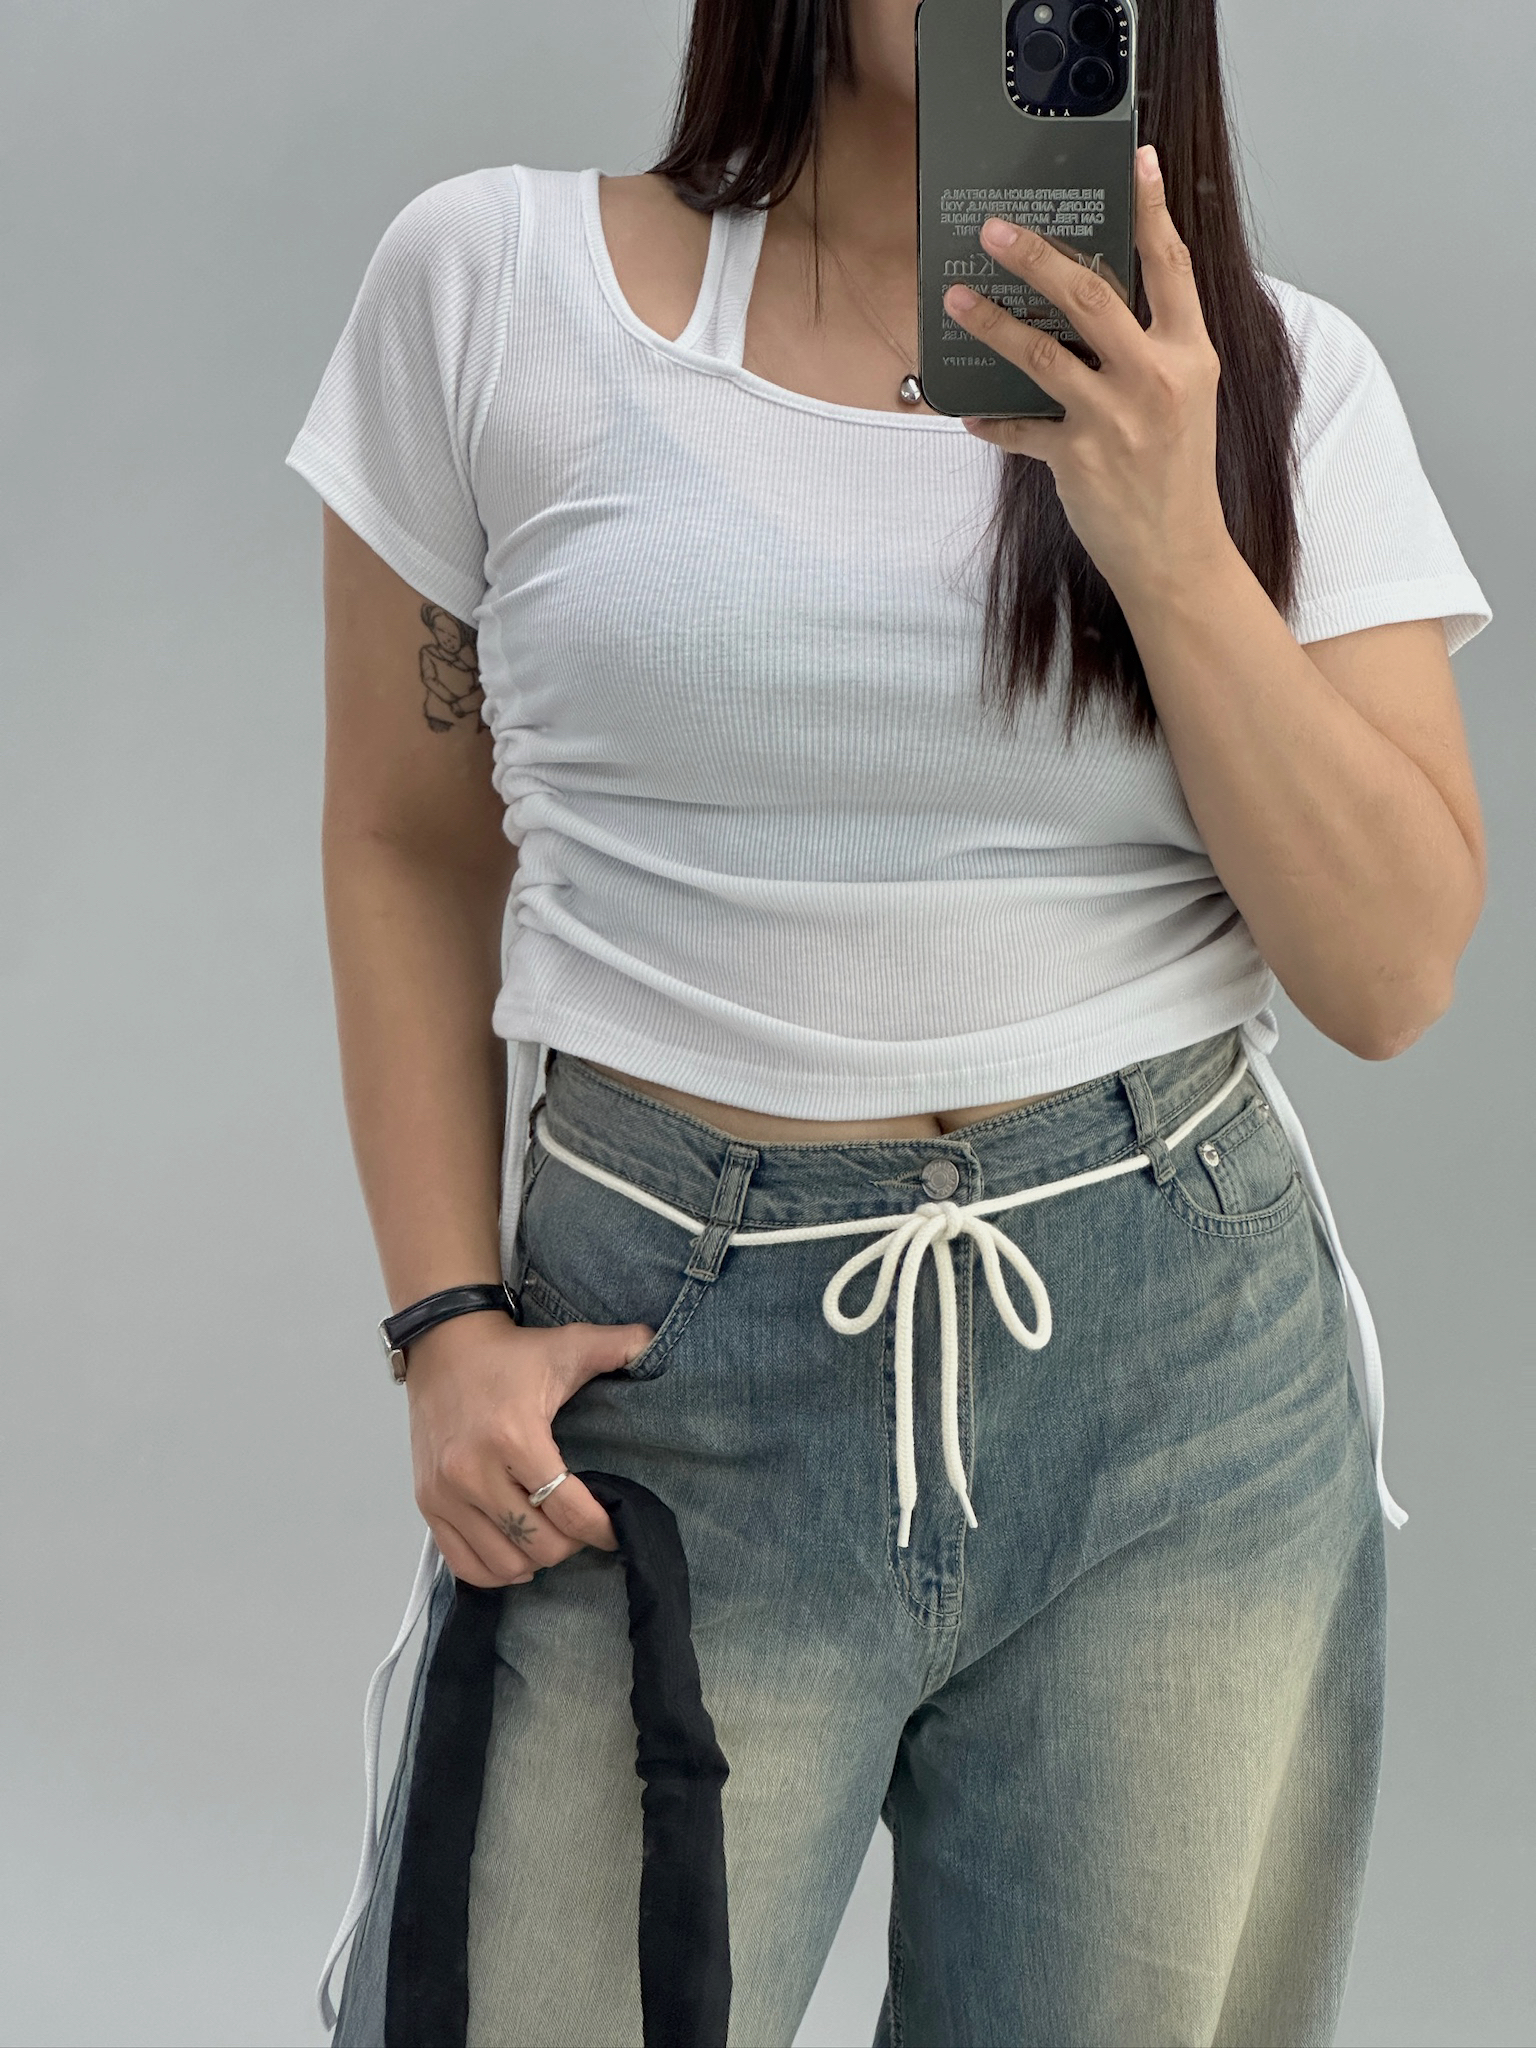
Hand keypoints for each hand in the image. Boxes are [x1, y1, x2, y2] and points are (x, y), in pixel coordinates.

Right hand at [405, 1309, 652, 1586]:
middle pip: (539, 1544)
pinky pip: (464, 1564)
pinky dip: (495, 1571)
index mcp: (514, 1437)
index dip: (601, 1528)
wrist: (442, 1344)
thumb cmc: (510, 1353)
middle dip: (571, 1543)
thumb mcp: (569, 1343)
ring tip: (551, 1535)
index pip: (568, 1509)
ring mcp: (445, 1493)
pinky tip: (516, 1552)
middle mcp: (474, 1472)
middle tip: (582, 1525)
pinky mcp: (427, 1503)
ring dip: (535, 1558)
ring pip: (504, 1563)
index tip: (615, 1527)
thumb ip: (620, 1345)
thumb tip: (657, 1344)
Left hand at [943, 145, 1234, 601]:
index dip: (1152, 210)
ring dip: (992, 322)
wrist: (1177, 553)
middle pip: (1090, 295)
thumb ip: (1152, 347)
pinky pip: (1020, 427)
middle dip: (1036, 258)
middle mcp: (1154, 378)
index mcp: (1188, 354)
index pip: (1170, 266)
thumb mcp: (1186, 398)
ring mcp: (1114, 418)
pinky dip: (993, 421)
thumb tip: (1101, 304)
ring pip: (1041, 352)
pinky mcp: (1077, 458)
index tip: (1137, 161)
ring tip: (957, 300)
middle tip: (995, 230)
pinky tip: (972, 414)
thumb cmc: (1177, 472)